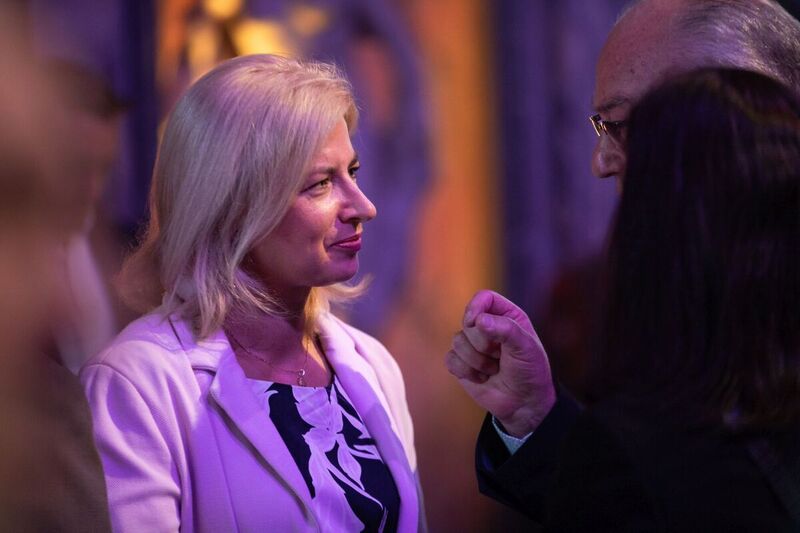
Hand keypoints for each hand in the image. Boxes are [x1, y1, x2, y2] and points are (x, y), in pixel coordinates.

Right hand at [445, 290, 555, 436]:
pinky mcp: (461, 363)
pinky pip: (451, 360)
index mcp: (505, 316)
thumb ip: (505, 329)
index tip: (475, 321)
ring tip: (494, 369)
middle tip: (501, 357)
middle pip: (468, 322)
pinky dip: (467, 372)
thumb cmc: (530, 371)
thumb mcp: (526, 347)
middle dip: (483, 344)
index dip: (476, 307)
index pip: (484, 298)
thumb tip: (478, 320)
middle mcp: (487, 327)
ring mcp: (472, 345)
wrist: (524, 403)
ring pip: (457, 341)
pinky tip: (482, 378)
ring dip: (477, 361)